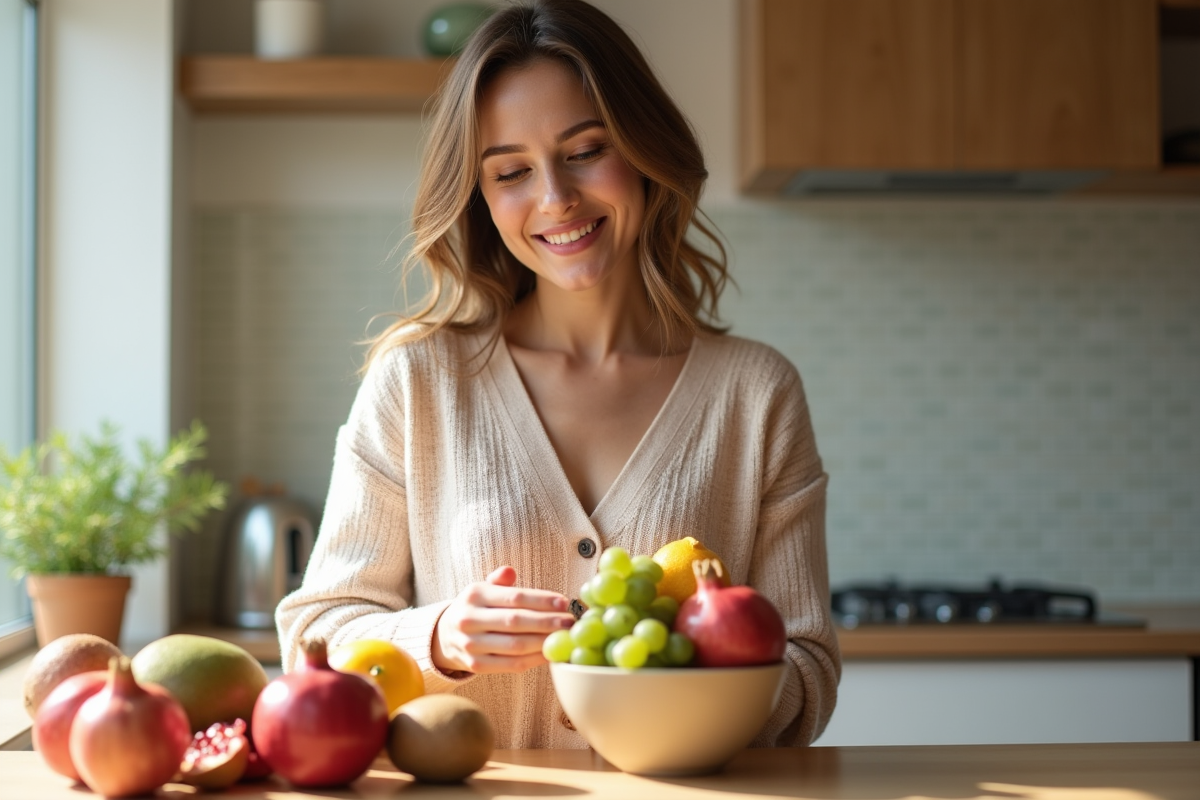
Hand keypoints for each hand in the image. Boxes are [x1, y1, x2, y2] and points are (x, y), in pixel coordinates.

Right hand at [432, 565, 575, 674]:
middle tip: (570, 622)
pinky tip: (550, 653)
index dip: (541, 600)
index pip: (513, 597)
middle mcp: (469, 619)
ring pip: (515, 645)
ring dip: (544, 642)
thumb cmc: (475, 608)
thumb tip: (510, 571)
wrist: (445, 635)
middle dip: (547, 622)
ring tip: (564, 637)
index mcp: (474, 595)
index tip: (564, 602)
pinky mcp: (475, 665)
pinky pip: (510, 664)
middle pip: (515, 622)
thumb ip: (499, 580)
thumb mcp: (482, 588)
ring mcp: (471, 644)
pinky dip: (533, 660)